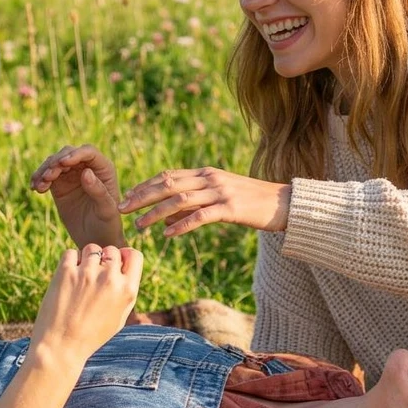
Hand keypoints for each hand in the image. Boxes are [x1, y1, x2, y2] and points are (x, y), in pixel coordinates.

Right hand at [30, 144, 126, 247]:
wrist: (95, 239)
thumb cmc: (107, 224)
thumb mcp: (106, 210)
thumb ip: (98, 191)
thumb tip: (86, 172)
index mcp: (104, 169)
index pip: (88, 152)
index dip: (75, 154)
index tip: (62, 163)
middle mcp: (88, 167)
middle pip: (68, 154)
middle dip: (56, 162)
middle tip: (48, 177)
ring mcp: (72, 174)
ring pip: (54, 162)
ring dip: (44, 170)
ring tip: (39, 186)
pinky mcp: (59, 184)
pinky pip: (46, 175)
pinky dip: (38, 178)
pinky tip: (34, 188)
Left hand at [30, 245, 142, 364]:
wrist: (61, 347)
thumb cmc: (91, 336)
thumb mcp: (119, 317)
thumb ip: (125, 291)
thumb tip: (124, 267)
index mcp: (128, 291)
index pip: (135, 255)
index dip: (125, 257)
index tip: (116, 265)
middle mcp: (110, 279)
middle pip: (112, 250)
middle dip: (104, 259)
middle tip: (93, 277)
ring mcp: (88, 273)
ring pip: (92, 249)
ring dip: (87, 258)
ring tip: (80, 277)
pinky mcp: (66, 272)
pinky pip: (71, 253)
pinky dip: (69, 261)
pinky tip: (68, 277)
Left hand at [119, 166, 291, 237]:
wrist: (285, 203)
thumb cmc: (252, 204)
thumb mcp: (221, 198)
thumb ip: (195, 203)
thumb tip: (167, 214)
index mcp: (206, 173)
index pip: (168, 176)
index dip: (144, 186)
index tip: (125, 197)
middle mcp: (210, 178)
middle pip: (167, 184)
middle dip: (141, 196)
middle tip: (121, 209)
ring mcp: (220, 192)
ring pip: (179, 200)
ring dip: (155, 213)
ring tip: (139, 226)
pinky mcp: (231, 208)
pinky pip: (200, 216)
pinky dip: (181, 225)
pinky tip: (167, 234)